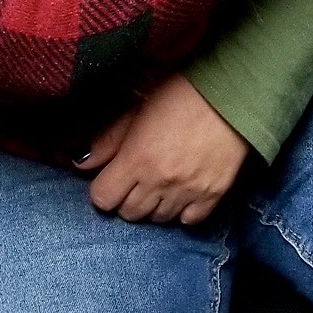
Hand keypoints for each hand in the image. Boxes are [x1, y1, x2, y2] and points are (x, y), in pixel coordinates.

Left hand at [78, 74, 248, 226]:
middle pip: (129, 213)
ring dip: (154, 205)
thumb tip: (81, 163)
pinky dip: (183, 211)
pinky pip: (189, 220)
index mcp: (136, 158)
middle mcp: (159, 181)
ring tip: (161, 183)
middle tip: (137, 178)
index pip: (103, 198)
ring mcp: (187, 192)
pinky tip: (183, 192)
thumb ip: (108, 139)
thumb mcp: (138, 109)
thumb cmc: (180, 93)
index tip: (113, 176)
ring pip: (158, 219)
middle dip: (127, 198)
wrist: (232, 91)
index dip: (104, 188)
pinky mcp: (213, 195)